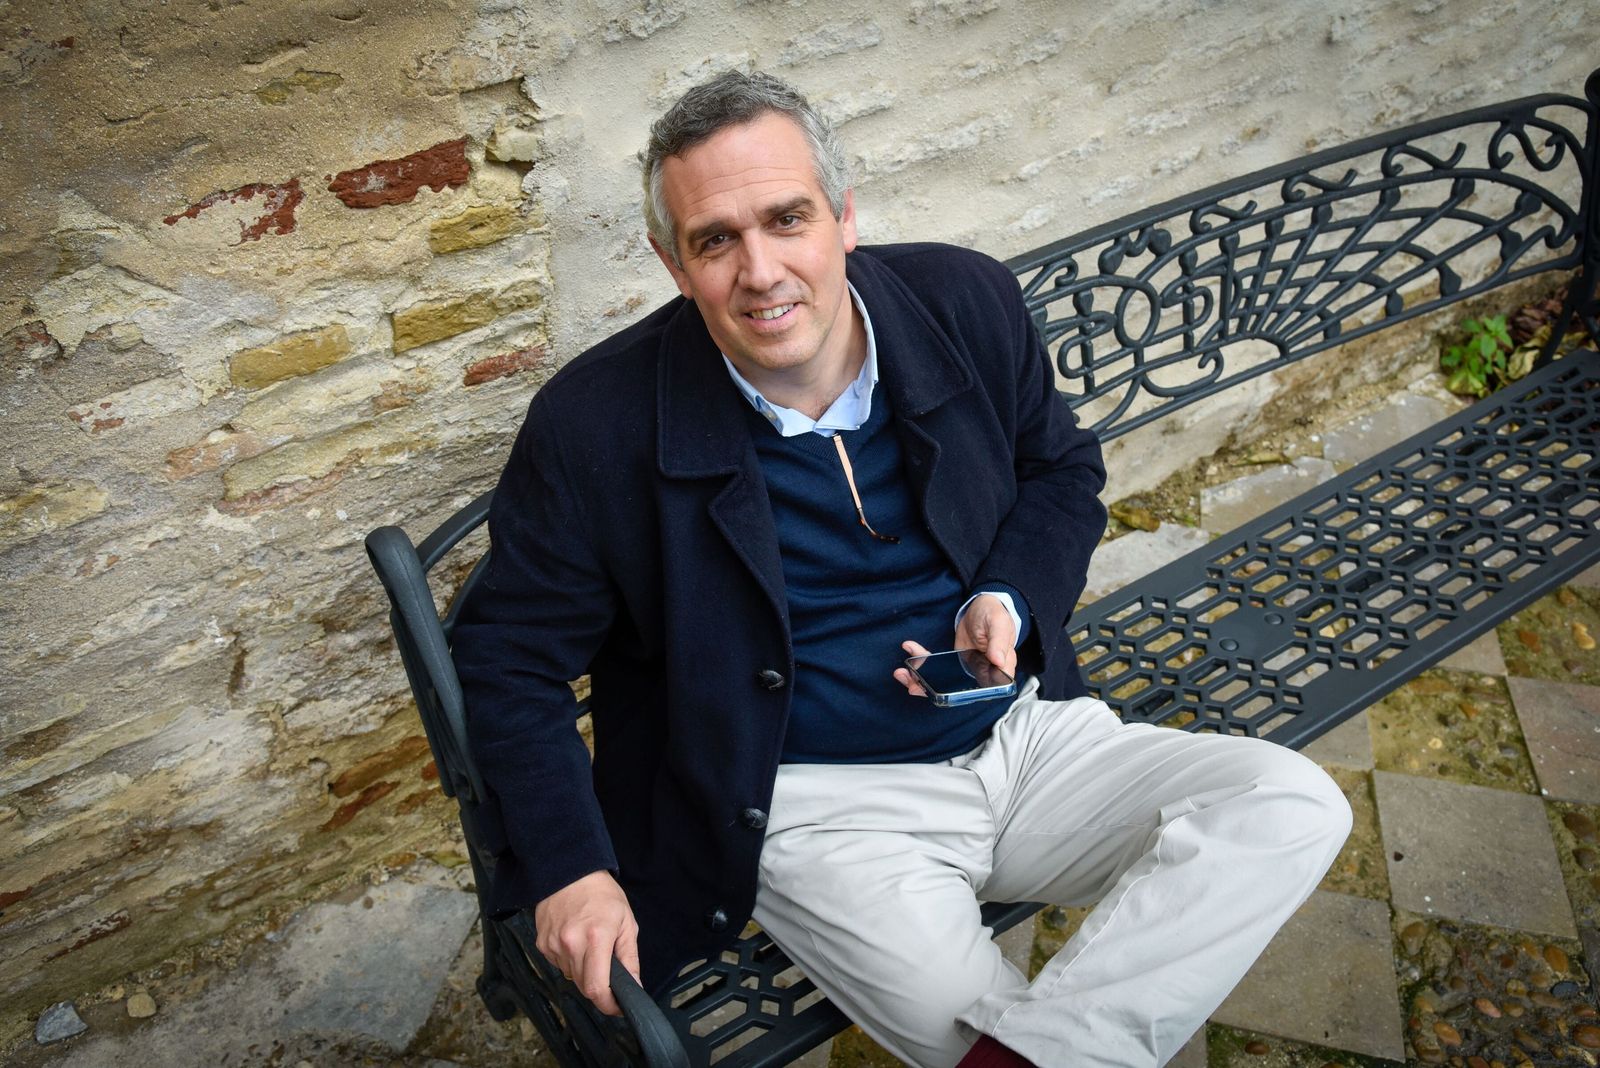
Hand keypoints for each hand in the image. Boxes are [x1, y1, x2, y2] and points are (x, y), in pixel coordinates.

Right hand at [533, 870, 640, 1015]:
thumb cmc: (602, 894)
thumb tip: (634, 987)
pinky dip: (570, 961)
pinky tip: (575, 940)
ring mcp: (554, 945)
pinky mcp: (542, 944)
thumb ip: (630, 958)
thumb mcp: (626, 922)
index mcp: (597, 937)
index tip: (617, 1007)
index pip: (597, 987)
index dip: (608, 1004)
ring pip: (571, 977)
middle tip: (608, 970)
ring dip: (584, 972)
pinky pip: (559, 965)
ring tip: (590, 946)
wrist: (569, 871)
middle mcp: (571, 944)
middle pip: (584, 986)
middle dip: (599, 987)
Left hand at [893, 594, 1017, 696]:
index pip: (984, 691)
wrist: (982, 606)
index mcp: (999, 670)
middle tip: (912, 685)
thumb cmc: (994, 614)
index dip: (961, 696)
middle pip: (958, 691)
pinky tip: (910, 649)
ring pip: (943, 682)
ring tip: (902, 672)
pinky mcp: (953, 663)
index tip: (939, 691)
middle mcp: (983, 674)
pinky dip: (922, 661)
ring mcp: (966, 670)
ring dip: (920, 680)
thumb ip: (999, 642)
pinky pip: (936, 667)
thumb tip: (998, 661)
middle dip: (932, 690)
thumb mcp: (998, 624)